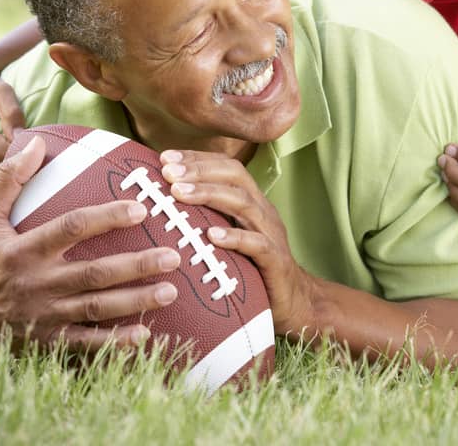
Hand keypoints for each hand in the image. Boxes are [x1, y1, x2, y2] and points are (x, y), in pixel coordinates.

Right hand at [0, 135, 180, 363]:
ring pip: (97, 309)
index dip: (108, 217)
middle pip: (95, 273)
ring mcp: (44, 316)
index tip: (141, 209)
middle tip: (173, 256)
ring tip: (170, 291)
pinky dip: (113, 342)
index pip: (73, 228)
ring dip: (135, 301)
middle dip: (137, 265)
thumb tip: (37, 141)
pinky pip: (83, 344)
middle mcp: (38, 283)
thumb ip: (9, 177)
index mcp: (25, 249)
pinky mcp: (45, 341)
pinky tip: (142, 335)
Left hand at [160, 149, 315, 335]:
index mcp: (251, 200)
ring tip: (179, 193)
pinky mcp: (275, 260)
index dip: (197, 158)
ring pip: (243, 202)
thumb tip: (164, 202)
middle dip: (199, 170)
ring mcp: (271, 233)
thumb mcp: (229, 234)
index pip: (225, 166)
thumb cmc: (251, 266)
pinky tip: (211, 236)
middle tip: (167, 171)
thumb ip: (207, 216)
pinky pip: (257, 244)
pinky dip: (234, 237)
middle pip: (234, 176)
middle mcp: (262, 209)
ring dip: (209, 194)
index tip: (165, 157)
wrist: (293, 301)